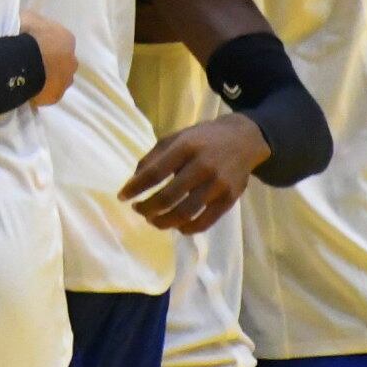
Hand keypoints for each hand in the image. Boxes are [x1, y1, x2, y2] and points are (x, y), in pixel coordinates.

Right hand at [20, 10, 77, 105]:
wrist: (21, 61)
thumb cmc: (25, 35)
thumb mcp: (28, 17)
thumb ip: (34, 22)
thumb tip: (31, 25)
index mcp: (67, 39)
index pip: (60, 41)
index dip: (47, 44)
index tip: (34, 46)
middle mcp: (72, 60)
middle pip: (63, 61)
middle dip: (51, 62)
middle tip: (33, 62)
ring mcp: (66, 80)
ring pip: (58, 79)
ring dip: (48, 78)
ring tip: (29, 77)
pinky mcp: (56, 96)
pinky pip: (48, 93)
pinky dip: (40, 91)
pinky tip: (28, 89)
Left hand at [121, 114, 271, 232]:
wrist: (243, 139)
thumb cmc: (203, 138)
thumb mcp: (176, 137)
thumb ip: (154, 157)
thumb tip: (134, 180)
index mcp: (186, 147)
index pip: (155, 173)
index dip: (136, 188)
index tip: (122, 197)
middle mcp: (202, 166)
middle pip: (169, 196)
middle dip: (147, 208)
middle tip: (138, 210)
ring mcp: (218, 184)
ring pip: (186, 213)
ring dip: (165, 221)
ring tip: (153, 220)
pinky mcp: (230, 199)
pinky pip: (206, 221)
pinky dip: (188, 229)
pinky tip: (177, 227)